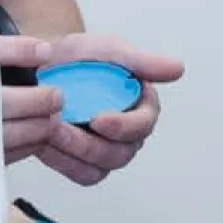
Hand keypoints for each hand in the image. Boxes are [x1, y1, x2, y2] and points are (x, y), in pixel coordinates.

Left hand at [34, 34, 183, 186]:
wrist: (45, 65)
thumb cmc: (81, 56)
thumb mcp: (109, 50)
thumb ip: (142, 61)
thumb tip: (178, 69)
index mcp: (142, 106)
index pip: (143, 124)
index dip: (123, 126)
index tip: (98, 119)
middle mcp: (129, 133)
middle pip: (120, 153)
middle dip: (89, 144)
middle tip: (60, 128)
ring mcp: (106, 150)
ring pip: (99, 167)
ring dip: (72, 154)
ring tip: (48, 133)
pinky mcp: (83, 163)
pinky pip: (79, 173)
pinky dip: (61, 162)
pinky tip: (44, 145)